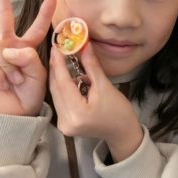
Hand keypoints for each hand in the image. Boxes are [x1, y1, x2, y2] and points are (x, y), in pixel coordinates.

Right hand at [0, 0, 55, 115]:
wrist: (14, 114)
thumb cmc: (28, 94)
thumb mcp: (39, 74)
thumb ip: (30, 57)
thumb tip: (8, 49)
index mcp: (24, 47)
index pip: (36, 27)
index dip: (45, 13)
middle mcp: (5, 45)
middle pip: (2, 15)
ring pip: (3, 52)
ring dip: (12, 72)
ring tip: (14, 83)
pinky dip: (0, 76)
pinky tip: (1, 84)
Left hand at [49, 42, 142, 161]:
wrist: (122, 132)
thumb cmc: (118, 111)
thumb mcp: (105, 86)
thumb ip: (92, 66)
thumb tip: (84, 45)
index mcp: (77, 113)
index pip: (63, 83)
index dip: (59, 63)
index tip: (56, 46)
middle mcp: (65, 121)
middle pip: (56, 89)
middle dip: (57, 68)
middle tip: (58, 49)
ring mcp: (62, 124)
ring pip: (56, 94)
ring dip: (59, 77)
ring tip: (63, 60)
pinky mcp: (63, 124)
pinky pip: (59, 100)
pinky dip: (63, 88)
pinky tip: (69, 77)